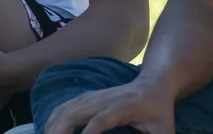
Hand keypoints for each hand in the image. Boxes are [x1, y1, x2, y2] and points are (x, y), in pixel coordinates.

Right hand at [43, 80, 175, 133]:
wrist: (154, 83)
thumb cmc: (160, 111)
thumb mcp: (165, 130)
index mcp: (123, 107)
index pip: (100, 121)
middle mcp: (104, 99)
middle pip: (74, 112)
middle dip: (60, 132)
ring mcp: (92, 96)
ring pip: (64, 109)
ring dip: (52, 126)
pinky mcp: (86, 97)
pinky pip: (63, 107)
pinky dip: (52, 119)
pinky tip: (48, 131)